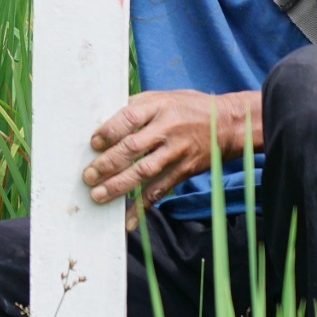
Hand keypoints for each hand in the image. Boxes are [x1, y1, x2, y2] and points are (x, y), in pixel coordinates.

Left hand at [82, 89, 259, 222]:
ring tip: (98, 196)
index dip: (110, 131)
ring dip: (119, 186)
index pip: (130, 117)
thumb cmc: (189, 107)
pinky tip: (128, 220)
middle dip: (108, 163)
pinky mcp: (183, 171)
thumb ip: (136, 107)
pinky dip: (142, 207)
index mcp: (159, 106)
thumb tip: (103, 122)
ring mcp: (176, 151)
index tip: (93, 143)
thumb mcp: (163, 97)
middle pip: (133, 147)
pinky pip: (160, 191)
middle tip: (88, 176)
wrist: (228, 124)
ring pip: (144, 172)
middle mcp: (167, 129)